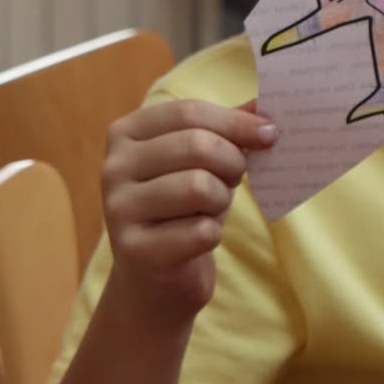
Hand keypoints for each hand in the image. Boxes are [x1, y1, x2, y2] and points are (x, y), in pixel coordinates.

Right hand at [99, 99, 277, 321]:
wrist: (156, 278)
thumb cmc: (184, 208)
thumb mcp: (204, 161)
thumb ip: (229, 129)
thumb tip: (266, 106)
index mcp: (126, 134)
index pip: (188, 112)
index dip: (236, 122)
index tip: (269, 134)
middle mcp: (113, 167)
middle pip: (197, 146)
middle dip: (232, 162)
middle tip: (235, 178)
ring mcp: (119, 209)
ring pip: (200, 187)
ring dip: (221, 200)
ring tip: (209, 209)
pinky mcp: (135, 250)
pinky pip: (201, 231)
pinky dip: (213, 234)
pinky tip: (196, 239)